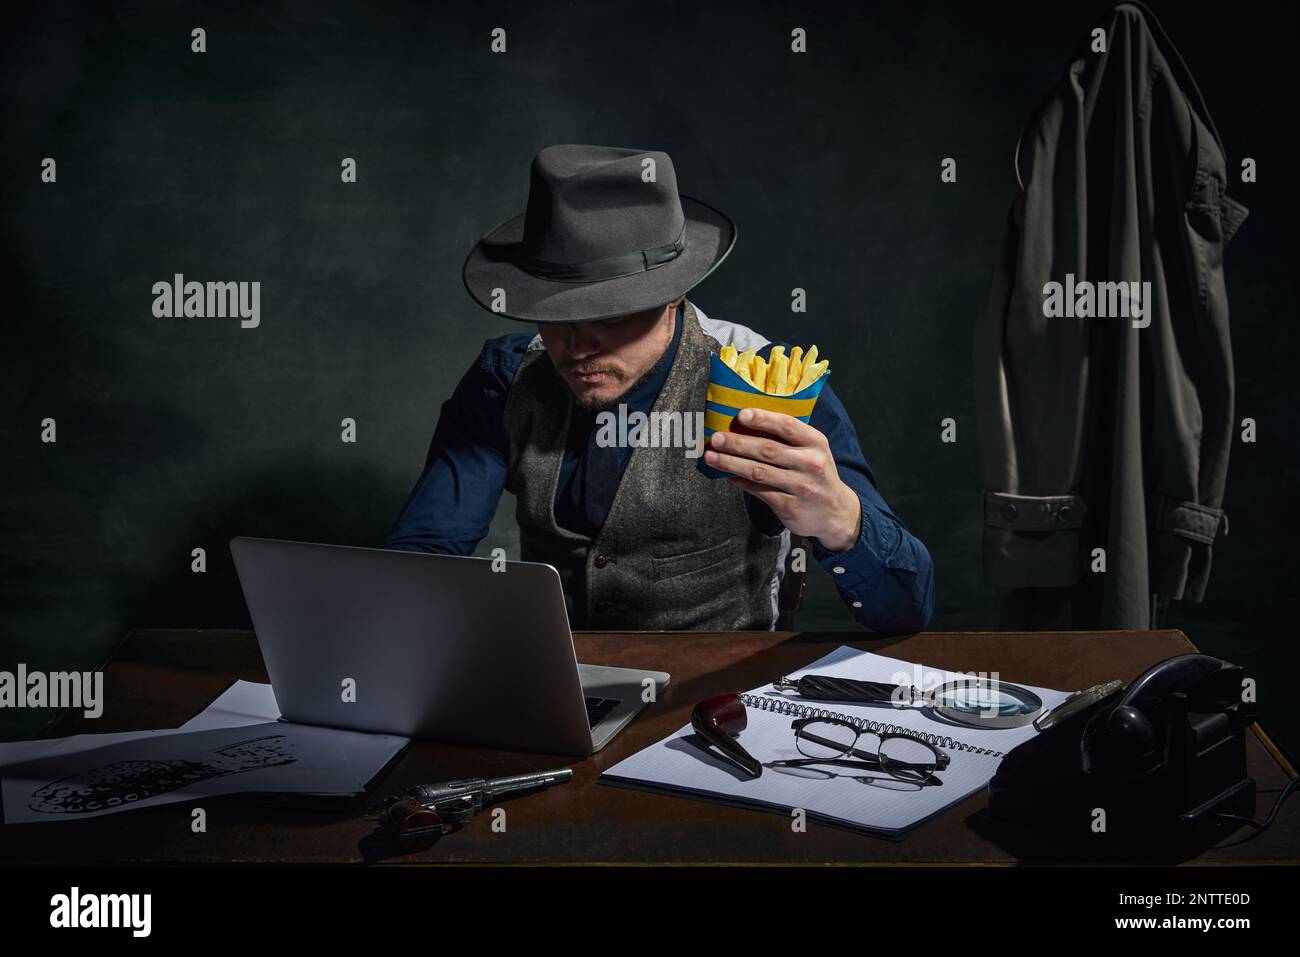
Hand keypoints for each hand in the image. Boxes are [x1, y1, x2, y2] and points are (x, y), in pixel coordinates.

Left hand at [704, 407, 862, 551]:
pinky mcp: (789, 506)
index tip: (741, 415)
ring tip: (712, 456)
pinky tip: (726, 475)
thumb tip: (746, 424)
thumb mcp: (813, 451)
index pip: (788, 426)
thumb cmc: (816, 473)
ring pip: (759, 472)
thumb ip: (789, 438)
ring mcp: (800, 486)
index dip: (763, 419)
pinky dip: (740, 482)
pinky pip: (758, 490)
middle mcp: (810, 463)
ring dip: (731, 463)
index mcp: (816, 443)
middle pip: (767, 450)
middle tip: (716, 438)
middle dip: (738, 443)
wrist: (835, 512)